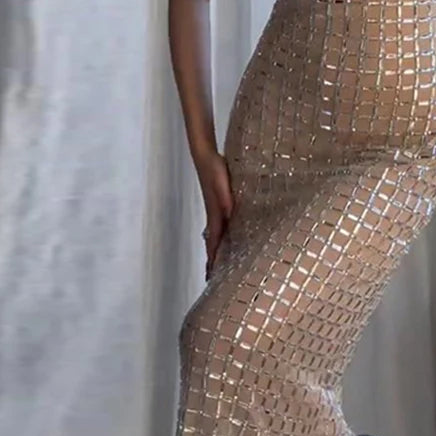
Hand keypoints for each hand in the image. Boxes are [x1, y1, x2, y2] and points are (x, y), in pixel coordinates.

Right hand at [193, 147, 234, 278]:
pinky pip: (220, 226)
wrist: (205, 156)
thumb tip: (229, 215)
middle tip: (213, 279)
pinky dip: (222, 237)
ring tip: (218, 265)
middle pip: (213, 243)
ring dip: (217, 250)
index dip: (214, 259)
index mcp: (215, 214)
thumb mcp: (222, 183)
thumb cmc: (214, 168)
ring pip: (216, 236)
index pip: (214, 242)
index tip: (212, 277)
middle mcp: (214, 215)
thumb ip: (226, 199)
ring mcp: (215, 210)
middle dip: (213, 261)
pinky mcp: (218, 203)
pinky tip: (228, 238)